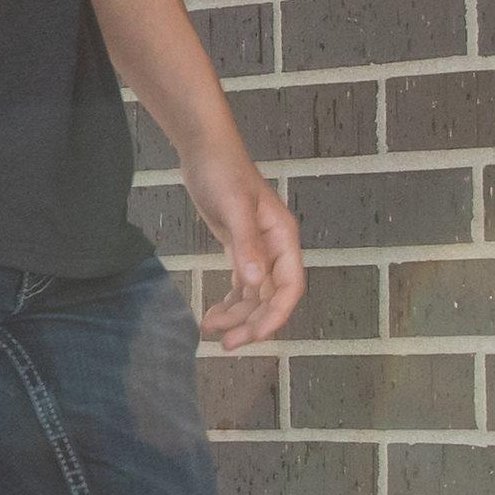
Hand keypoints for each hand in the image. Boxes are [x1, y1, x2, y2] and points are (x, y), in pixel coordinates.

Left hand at [188, 151, 306, 347]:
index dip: (276, 315)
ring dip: (236, 317)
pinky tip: (212, 315)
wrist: (205, 150)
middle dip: (251, 323)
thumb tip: (256, 283)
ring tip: (209, 331)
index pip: (290, 287)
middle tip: (226, 344)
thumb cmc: (223, 172)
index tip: (255, 336)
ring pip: (254, 296)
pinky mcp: (240, 249)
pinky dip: (228, 303)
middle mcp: (276, 249)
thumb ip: (246, 245)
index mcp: (283, 239)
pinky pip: (241, 286)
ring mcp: (259, 251)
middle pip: (271, 298)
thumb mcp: (234, 207)